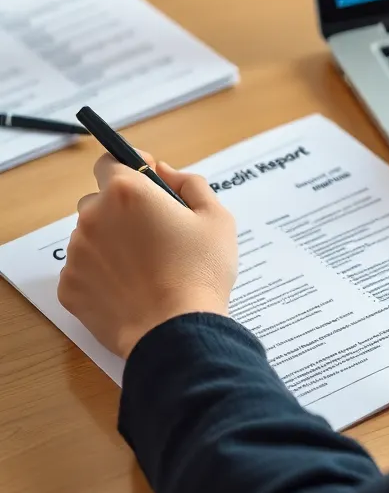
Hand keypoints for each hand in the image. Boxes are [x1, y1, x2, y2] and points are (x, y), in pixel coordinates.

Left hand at [58, 153, 237, 358]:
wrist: (176, 331)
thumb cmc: (201, 270)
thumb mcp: (216, 217)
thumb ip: (190, 183)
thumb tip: (165, 173)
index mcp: (127, 192)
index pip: (110, 161)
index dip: (130, 168)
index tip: (148, 183)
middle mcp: (93, 217)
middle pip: (99, 201)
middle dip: (122, 210)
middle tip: (155, 233)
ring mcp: (76, 254)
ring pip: (91, 236)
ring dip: (112, 242)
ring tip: (146, 267)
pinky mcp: (69, 287)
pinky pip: (84, 269)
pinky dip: (102, 274)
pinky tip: (132, 288)